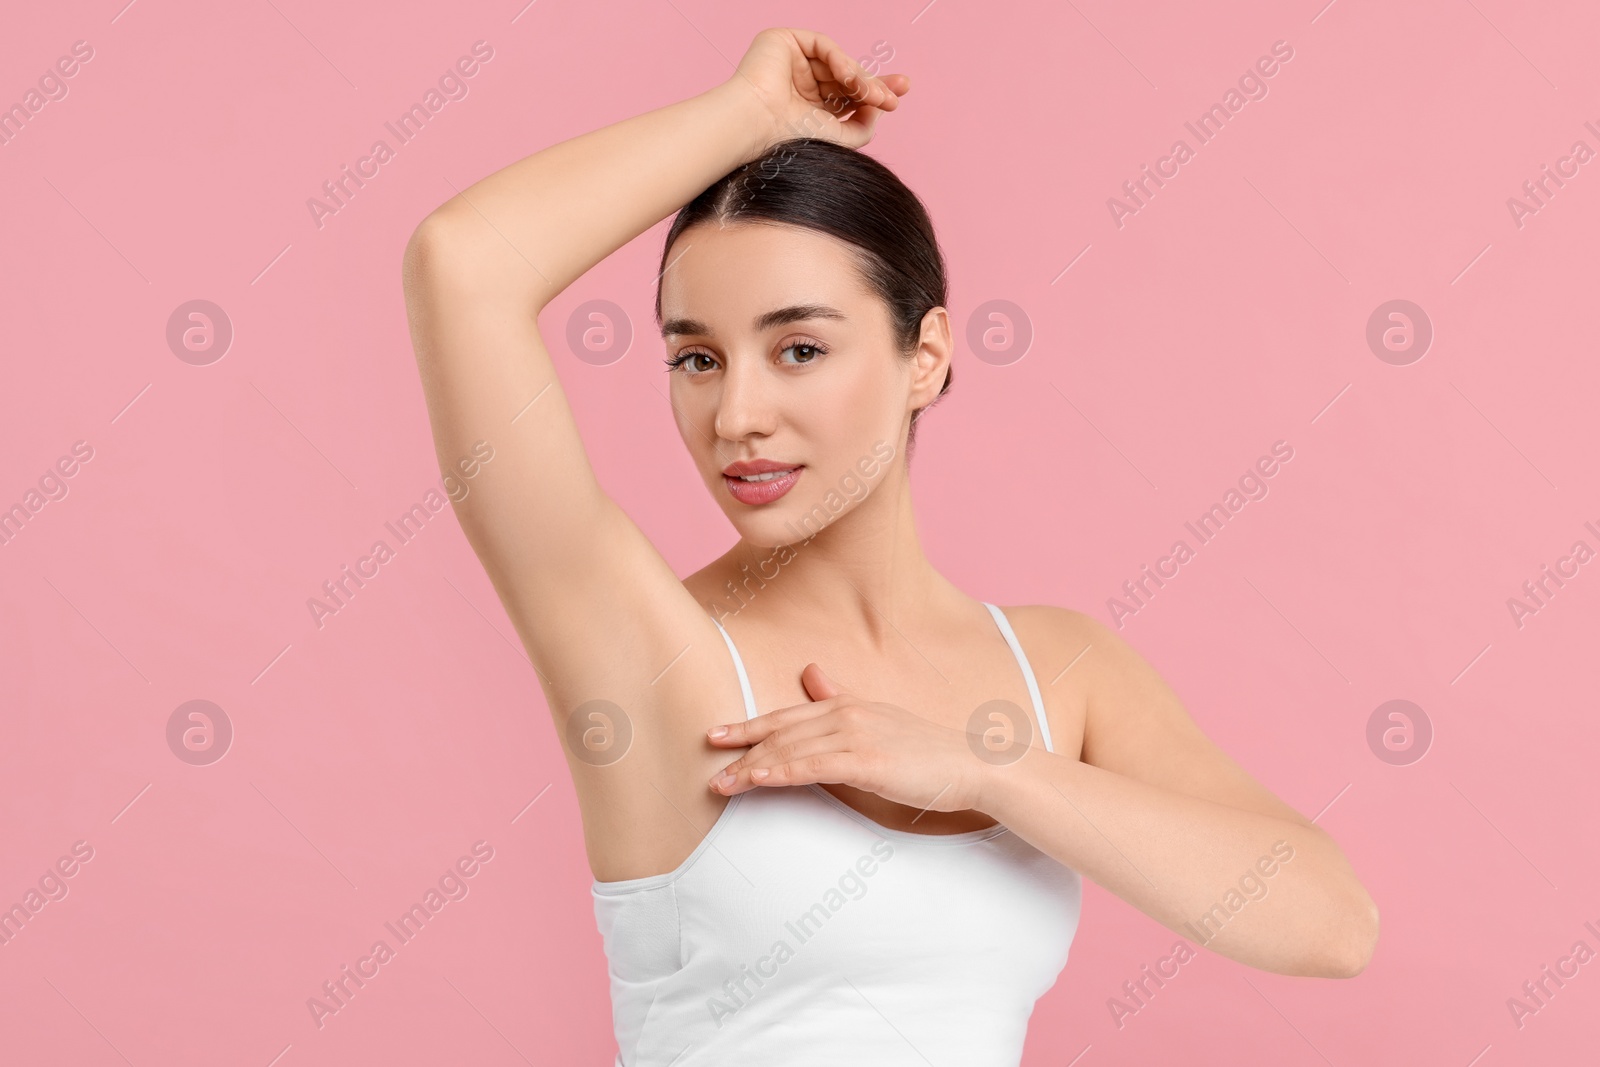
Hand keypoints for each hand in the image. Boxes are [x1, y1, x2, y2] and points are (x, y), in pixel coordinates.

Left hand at [705, 662, 987, 815]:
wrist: (971, 765)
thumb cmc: (926, 751)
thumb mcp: (878, 718)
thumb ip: (840, 700)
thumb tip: (811, 676)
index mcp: (847, 705)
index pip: (787, 716)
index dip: (750, 726)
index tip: (719, 735)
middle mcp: (846, 714)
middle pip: (780, 731)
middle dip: (741, 746)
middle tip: (707, 758)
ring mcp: (855, 736)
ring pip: (790, 749)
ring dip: (751, 767)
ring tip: (721, 783)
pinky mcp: (866, 762)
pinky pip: (812, 766)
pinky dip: (781, 772)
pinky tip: (758, 779)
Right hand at [729, 27, 909, 149]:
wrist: (758, 124)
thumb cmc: (790, 137)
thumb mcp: (839, 137)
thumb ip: (864, 126)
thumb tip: (880, 107)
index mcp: (810, 107)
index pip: (847, 94)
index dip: (874, 92)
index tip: (898, 97)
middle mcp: (801, 83)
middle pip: (847, 76)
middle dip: (874, 85)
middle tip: (893, 96)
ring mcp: (793, 62)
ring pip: (838, 63)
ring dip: (860, 78)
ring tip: (875, 95)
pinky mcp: (784, 42)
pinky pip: (823, 46)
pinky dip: (840, 60)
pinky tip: (848, 78)